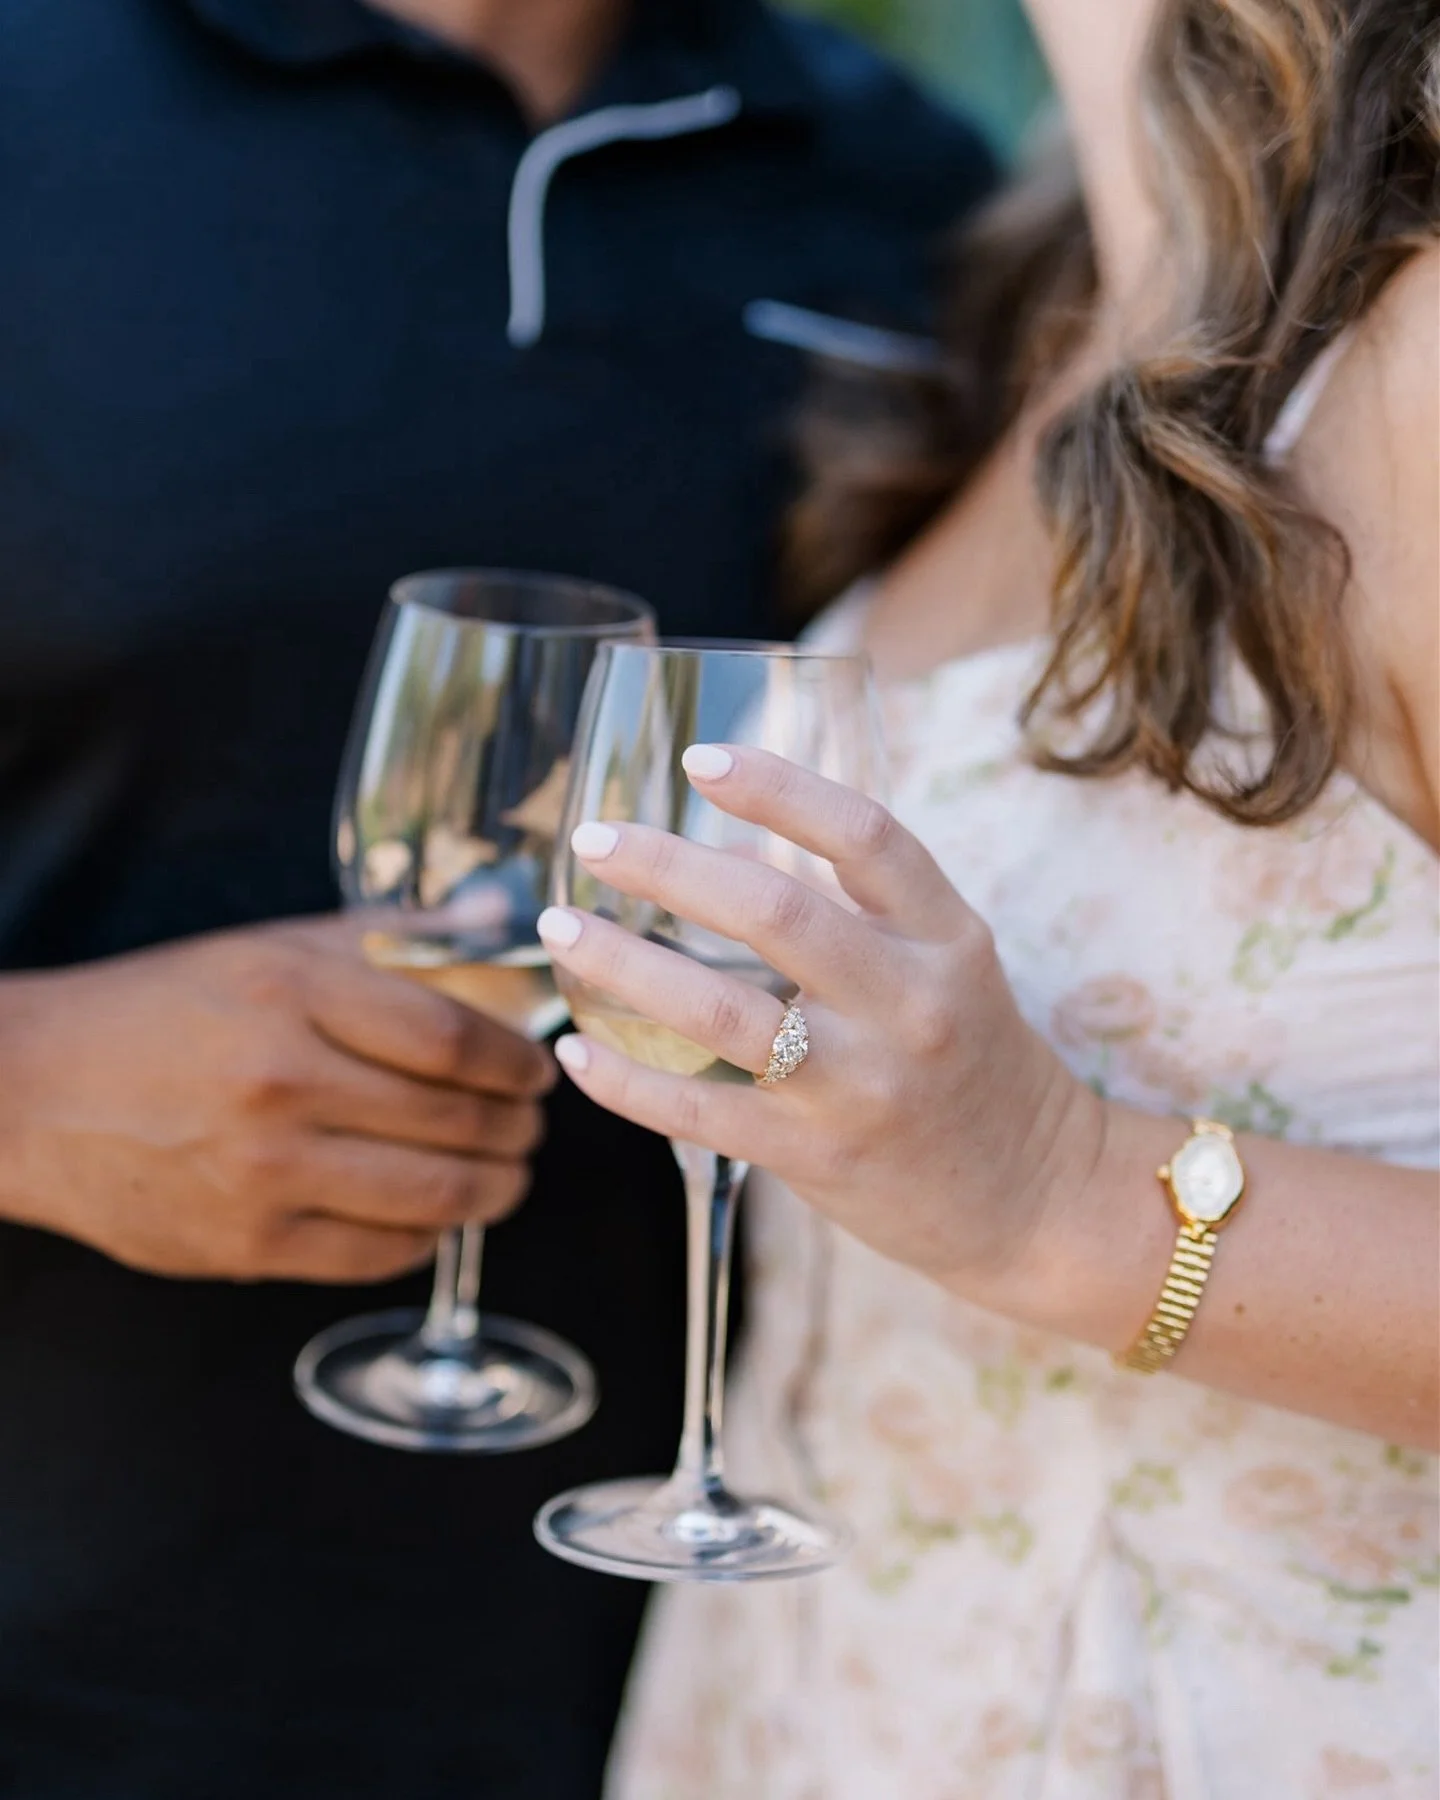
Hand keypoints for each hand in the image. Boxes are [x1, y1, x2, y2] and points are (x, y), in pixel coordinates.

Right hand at [0, 917, 554, 1282]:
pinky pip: (379, 1254)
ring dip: (496, 1190)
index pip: (454, 1037)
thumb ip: (384, 939)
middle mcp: (282, 1082)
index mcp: (293, 993)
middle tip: (530, 1125)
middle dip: (519, 1129)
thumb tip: (495, 931)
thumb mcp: (267, 948)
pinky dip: (428, 1238)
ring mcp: (263, 1173)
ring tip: (507, 1176)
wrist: (30, 1093)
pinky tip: (435, 1215)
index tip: (537, 1070)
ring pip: (435, 1196)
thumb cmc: (161, 1010)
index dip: (517, 1062)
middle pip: (458, 1120)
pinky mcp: (245, 1246)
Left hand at [539, 746, 1101, 1290]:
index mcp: (948, 936)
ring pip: (721, 1013)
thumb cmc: (970, 1058)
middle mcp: (910, 1004)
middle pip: (773, 912)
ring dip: (625, 964)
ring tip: (561, 926)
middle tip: (594, 839)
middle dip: (667, 865)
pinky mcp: (817, 1156)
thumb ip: (862, 906)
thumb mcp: (949, 961)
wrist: (1032, 1195)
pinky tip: (579, 1050)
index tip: (698, 757)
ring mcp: (862, 1086)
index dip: (778, 787)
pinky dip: (628, 1080)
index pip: (865, 834)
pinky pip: (700, 1111)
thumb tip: (725, 843)